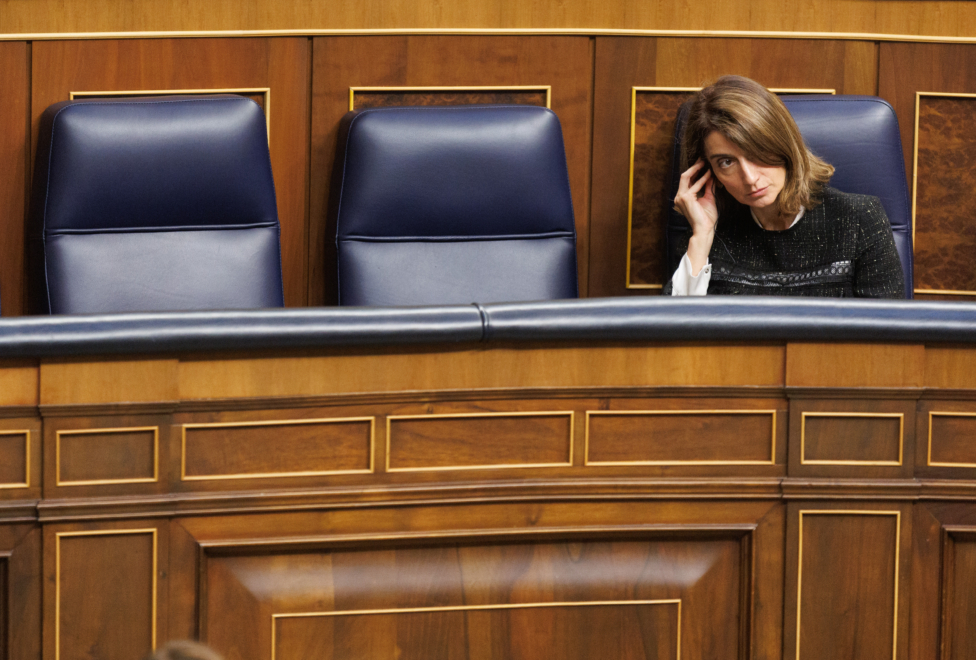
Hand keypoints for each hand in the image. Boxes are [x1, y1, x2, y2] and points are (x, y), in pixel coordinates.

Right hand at [673, 160, 718, 275]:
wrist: (704, 229)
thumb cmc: (706, 217)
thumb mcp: (708, 198)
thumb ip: (708, 187)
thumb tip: (711, 176)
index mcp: (683, 197)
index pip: (687, 180)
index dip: (695, 171)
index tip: (703, 163)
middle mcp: (679, 197)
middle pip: (684, 176)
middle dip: (694, 166)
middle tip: (702, 158)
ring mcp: (680, 197)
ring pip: (686, 177)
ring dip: (697, 169)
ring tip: (705, 163)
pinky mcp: (685, 198)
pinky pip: (694, 185)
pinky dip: (702, 179)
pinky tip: (709, 174)